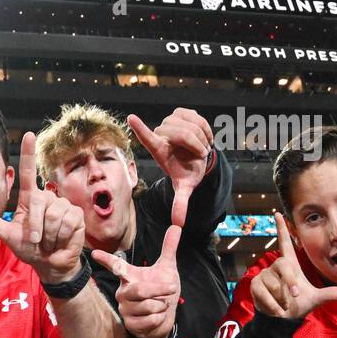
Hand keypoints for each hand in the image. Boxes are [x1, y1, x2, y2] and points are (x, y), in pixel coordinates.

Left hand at [0, 132, 84, 283]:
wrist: (49, 263)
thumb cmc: (29, 248)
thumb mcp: (7, 235)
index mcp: (30, 199)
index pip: (29, 172)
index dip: (28, 153)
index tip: (28, 134)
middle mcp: (46, 198)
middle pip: (38, 200)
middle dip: (35, 226)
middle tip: (36, 240)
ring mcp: (63, 205)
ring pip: (53, 214)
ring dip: (48, 234)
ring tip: (48, 240)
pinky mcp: (76, 215)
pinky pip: (66, 222)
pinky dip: (60, 236)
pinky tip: (60, 241)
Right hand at [91, 224, 182, 337]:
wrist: (163, 320)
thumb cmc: (162, 293)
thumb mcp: (167, 270)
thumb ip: (169, 249)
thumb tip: (176, 226)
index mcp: (129, 277)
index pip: (116, 266)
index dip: (106, 260)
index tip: (95, 253)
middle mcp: (123, 292)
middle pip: (139, 290)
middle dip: (160, 289)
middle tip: (171, 288)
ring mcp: (125, 309)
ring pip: (148, 306)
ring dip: (162, 305)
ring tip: (160, 305)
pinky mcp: (131, 324)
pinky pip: (150, 319)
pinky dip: (160, 318)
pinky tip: (157, 317)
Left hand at [128, 108, 212, 226]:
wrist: (198, 159)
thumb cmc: (187, 173)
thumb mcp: (183, 188)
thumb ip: (180, 204)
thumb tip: (178, 225)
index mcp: (158, 150)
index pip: (147, 138)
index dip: (140, 128)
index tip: (131, 118)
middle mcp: (162, 134)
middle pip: (178, 133)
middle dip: (194, 144)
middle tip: (200, 154)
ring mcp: (171, 122)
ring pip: (189, 126)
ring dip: (201, 138)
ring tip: (201, 147)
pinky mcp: (182, 113)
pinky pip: (197, 118)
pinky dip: (205, 129)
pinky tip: (204, 137)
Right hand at [250, 212, 336, 318]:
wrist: (283, 319)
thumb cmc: (298, 305)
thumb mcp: (316, 299)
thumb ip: (331, 294)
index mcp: (291, 265)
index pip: (285, 243)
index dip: (282, 229)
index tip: (278, 214)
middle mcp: (276, 267)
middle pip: (282, 264)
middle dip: (290, 281)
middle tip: (296, 295)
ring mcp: (264, 275)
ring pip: (273, 282)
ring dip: (282, 297)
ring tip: (285, 305)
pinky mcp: (255, 285)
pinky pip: (264, 291)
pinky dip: (273, 303)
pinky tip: (277, 309)